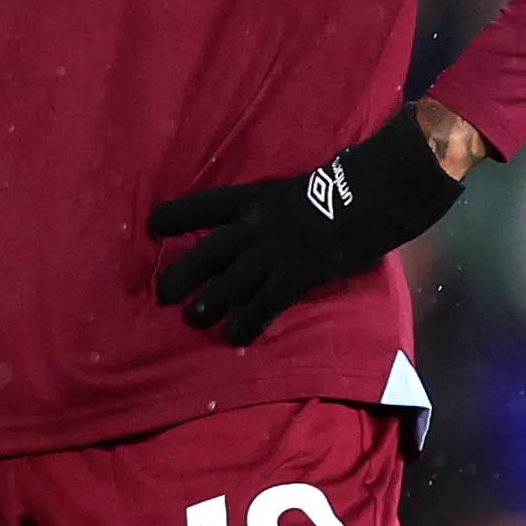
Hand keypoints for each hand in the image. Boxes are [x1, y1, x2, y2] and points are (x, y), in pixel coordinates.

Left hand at [149, 108, 466, 345]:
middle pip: (210, 250)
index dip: (178, 216)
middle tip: (162, 295)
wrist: (373, 194)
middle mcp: (259, 224)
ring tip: (192, 320)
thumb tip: (262, 224)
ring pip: (231, 280)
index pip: (207, 205)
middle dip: (183, 273)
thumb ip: (277, 208)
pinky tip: (236, 336)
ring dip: (209, 302)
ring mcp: (278, 250)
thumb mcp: (298, 189)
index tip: (152, 225)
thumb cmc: (343, 188)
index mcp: (257, 198)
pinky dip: (248, 322)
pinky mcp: (298, 274)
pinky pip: (266, 303)